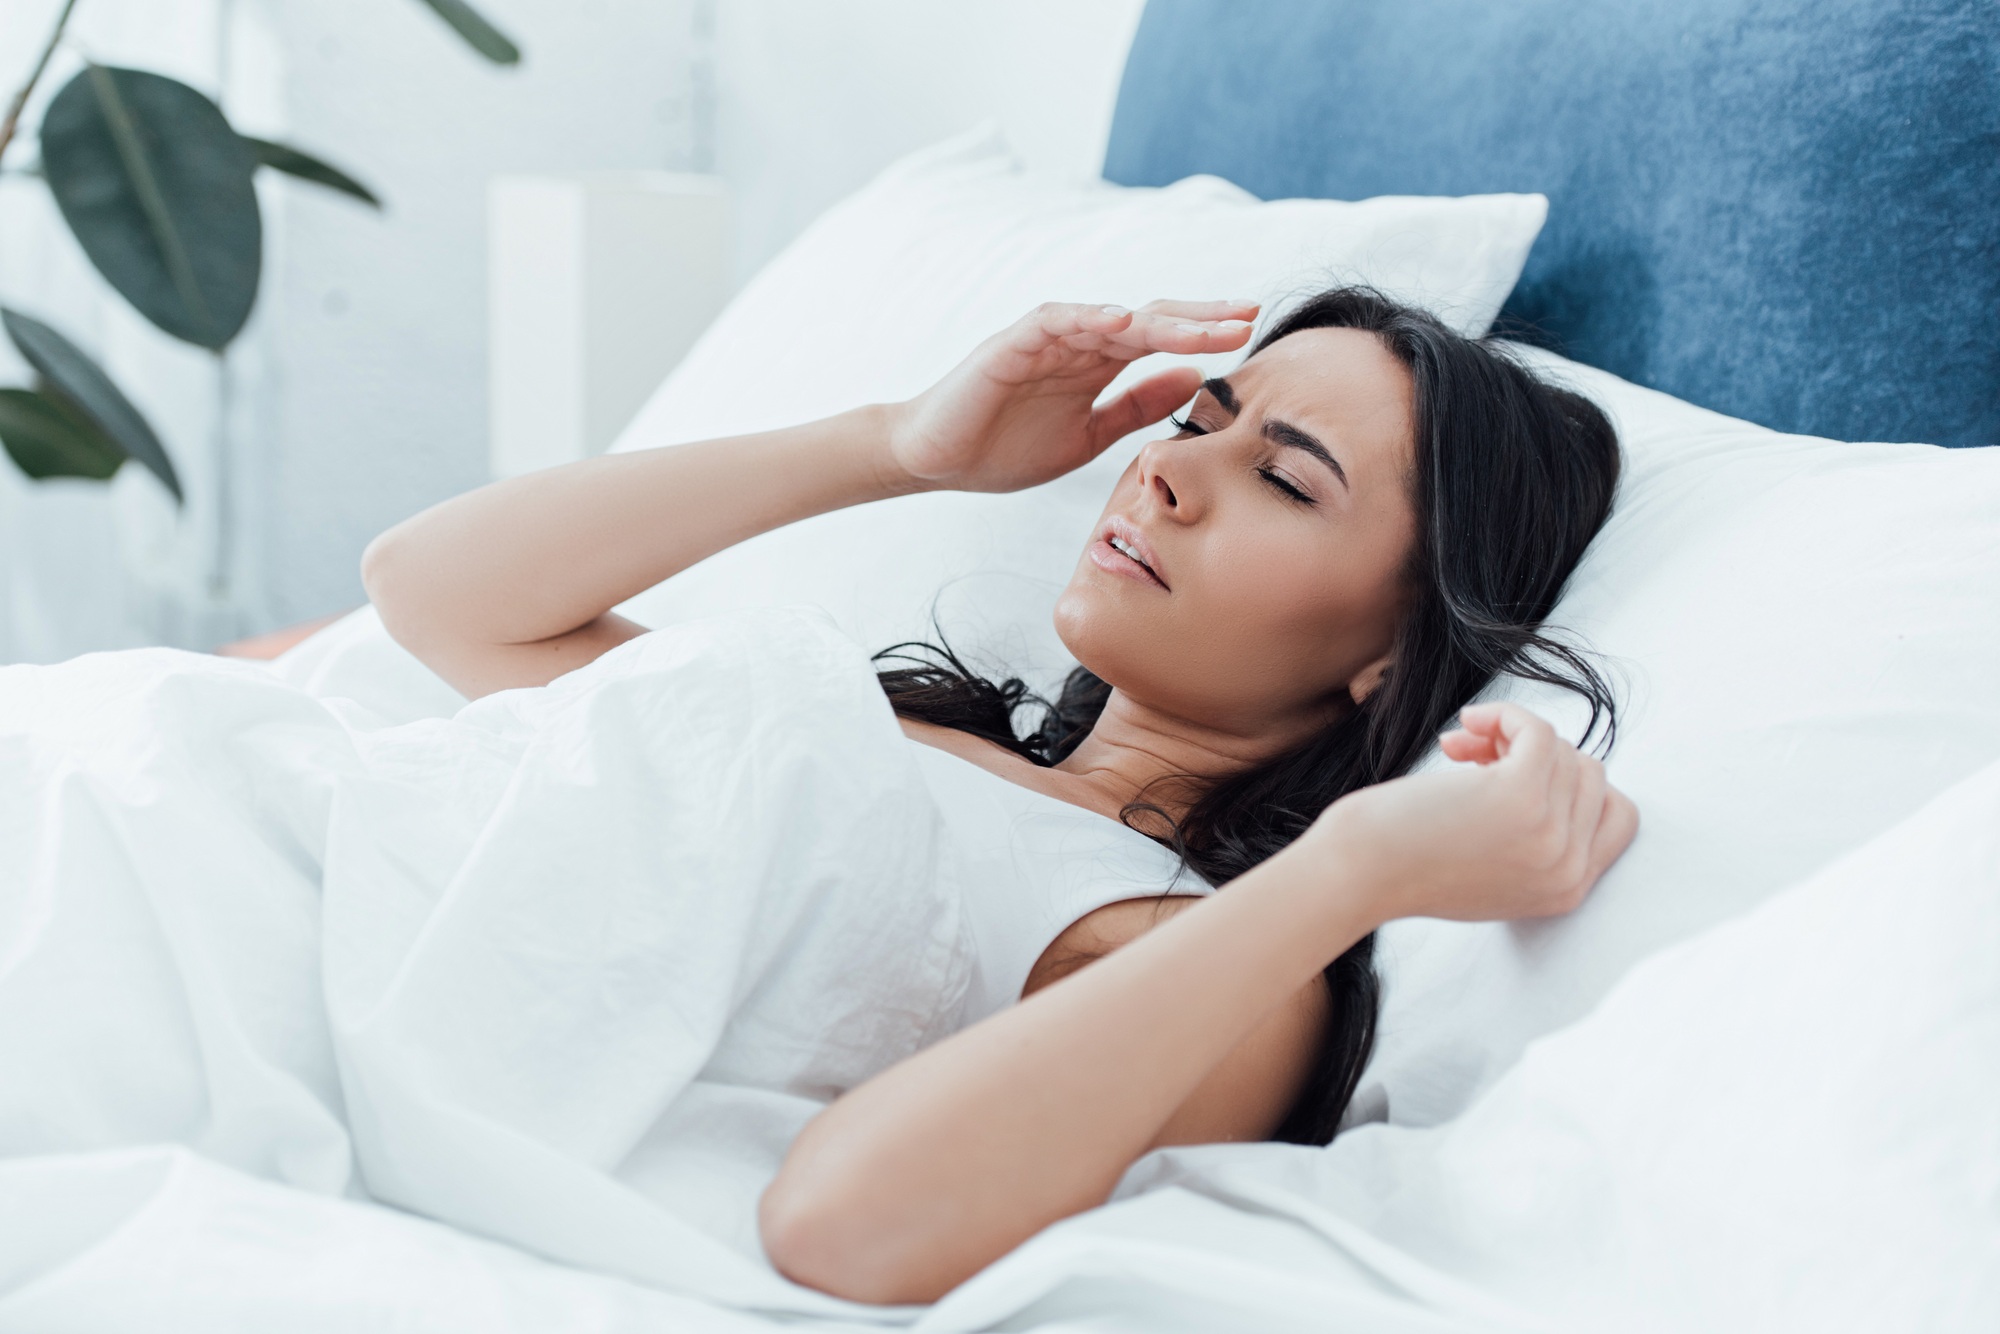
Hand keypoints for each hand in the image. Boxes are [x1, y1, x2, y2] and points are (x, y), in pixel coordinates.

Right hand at [884, 300, 1258, 493]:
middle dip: (1198, 317)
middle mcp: (1076, 343)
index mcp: (1096, 365)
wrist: (935, 461)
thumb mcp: (1088, 435)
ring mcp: (1044, 340)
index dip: (1204, 335)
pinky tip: (1121, 320)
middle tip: (1249, 315)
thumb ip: (1136, 408)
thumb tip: (1192, 379)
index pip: (1161, 340)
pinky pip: (1052, 321)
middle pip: (1148, 319)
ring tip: (1203, 324)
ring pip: (1110, 317)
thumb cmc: (1003, 448)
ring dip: (1158, 319)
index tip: (1252, 334)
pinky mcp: (1009, 345)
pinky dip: (1085, 317)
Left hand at [1309, 702, 1638, 924]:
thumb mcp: (1493, 866)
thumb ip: (1537, 836)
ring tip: (1462, 749)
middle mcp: (1568, 870)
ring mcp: (1550, 836)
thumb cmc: (1408, 862)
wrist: (1359, 872)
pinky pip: (1538, 731)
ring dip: (1510, 736)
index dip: (1571, 786)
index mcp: (1567, 891)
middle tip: (1477, 759)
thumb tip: (1560, 762)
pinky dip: (1505, 716)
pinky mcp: (1522, 797)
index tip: (1515, 779)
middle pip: (1589, 775)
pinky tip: (1465, 725)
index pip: (1615, 817)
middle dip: (1535, 757)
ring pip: (1562, 750)